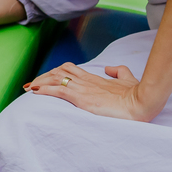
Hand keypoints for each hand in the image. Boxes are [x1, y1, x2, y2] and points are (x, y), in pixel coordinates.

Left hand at [25, 62, 150, 121]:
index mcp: (95, 78)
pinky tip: (35, 91)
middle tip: (33, 84)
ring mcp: (83, 88)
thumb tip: (109, 68)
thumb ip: (119, 72)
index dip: (55, 72)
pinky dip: (44, 89)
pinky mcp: (82, 98)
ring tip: (29, 87)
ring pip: (55, 78)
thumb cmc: (137, 94)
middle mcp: (86, 81)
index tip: (46, 78)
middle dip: (44, 76)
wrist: (142, 102)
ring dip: (40, 82)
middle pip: (58, 71)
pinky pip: (58, 90)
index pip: (70, 69)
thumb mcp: (128, 80)